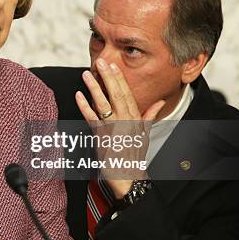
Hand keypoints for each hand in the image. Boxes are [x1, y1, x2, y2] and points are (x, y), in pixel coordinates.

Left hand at [75, 59, 164, 197]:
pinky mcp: (102, 138)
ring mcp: (113, 129)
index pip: (127, 94)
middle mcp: (126, 122)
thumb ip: (149, 116)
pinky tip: (78, 96)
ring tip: (87, 74)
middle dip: (109, 77)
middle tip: (101, 62)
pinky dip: (84, 107)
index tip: (114, 66)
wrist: (129, 178)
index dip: (120, 79)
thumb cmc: (135, 156)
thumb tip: (159, 102)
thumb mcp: (145, 135)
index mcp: (135, 119)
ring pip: (103, 104)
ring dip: (94, 88)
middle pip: (116, 95)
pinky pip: (92, 119)